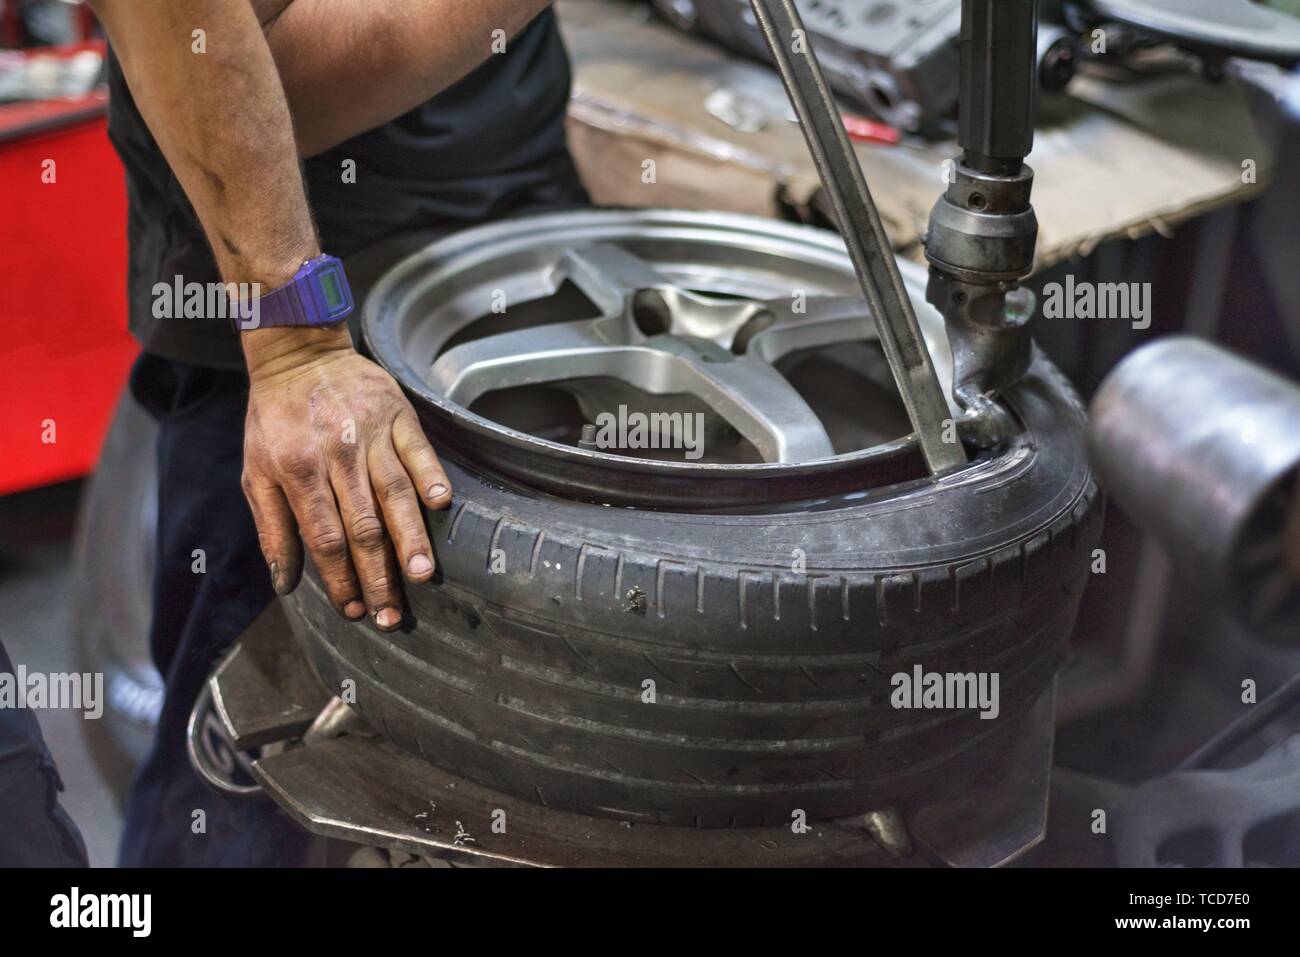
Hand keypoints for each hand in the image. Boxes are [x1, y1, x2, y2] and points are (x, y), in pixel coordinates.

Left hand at [240, 327, 451, 629]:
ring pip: (395, 493)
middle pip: (364, 525)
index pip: (324, 538)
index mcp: (298, 471)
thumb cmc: (275, 420)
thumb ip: (272, 529)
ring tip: (423, 574)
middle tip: (393, 613)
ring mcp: (371, 433)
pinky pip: (419, 450)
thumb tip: (286, 583)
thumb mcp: (256, 472)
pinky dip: (431, 476)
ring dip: (410, 538)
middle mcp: (337, 454)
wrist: (298, 355)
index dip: (341, 578)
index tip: (355, 610)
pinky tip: (441, 505)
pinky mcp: (398, 414)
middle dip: (379, 574)